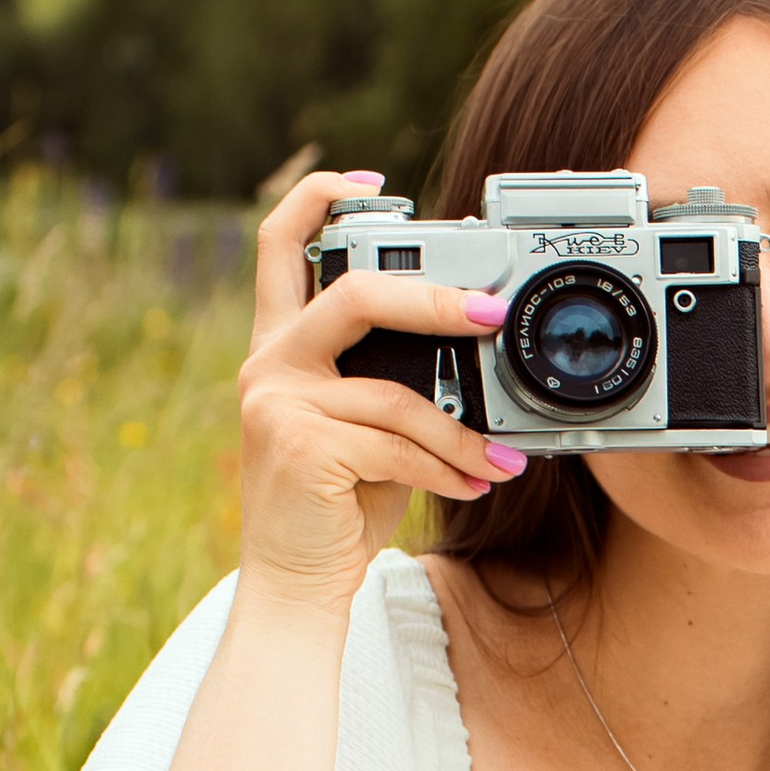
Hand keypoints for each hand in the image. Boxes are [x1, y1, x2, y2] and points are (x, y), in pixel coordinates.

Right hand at [234, 172, 519, 612]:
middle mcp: (269, 363)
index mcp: (280, 344)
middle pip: (356, 296)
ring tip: (499, 458)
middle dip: (434, 300)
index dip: (320, 198)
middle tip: (490, 315)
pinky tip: (474, 483)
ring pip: (396, 394)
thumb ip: (387, 376)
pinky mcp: (300, 449)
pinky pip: (397, 447)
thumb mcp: (359, 424)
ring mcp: (279, 404)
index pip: (279, 243)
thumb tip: (469, 343)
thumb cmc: (337, 502)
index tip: (375, 186)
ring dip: (460, 432)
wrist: (295, 584)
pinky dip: (447, 468)